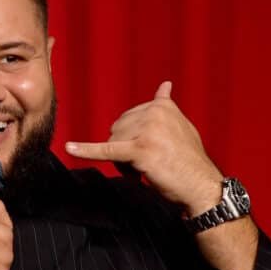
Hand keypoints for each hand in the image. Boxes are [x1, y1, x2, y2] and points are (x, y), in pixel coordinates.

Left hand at [65, 81, 224, 215]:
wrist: (200, 185)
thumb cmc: (189, 160)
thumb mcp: (180, 126)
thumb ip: (167, 106)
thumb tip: (164, 85)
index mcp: (161, 105)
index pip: (128, 119)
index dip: (134, 139)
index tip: (152, 150)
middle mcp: (154, 113)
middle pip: (117, 130)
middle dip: (126, 150)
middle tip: (149, 163)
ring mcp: (147, 131)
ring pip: (113, 143)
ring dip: (124, 162)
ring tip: (146, 169)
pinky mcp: (139, 150)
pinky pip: (106, 150)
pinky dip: (86, 150)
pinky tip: (70, 148)